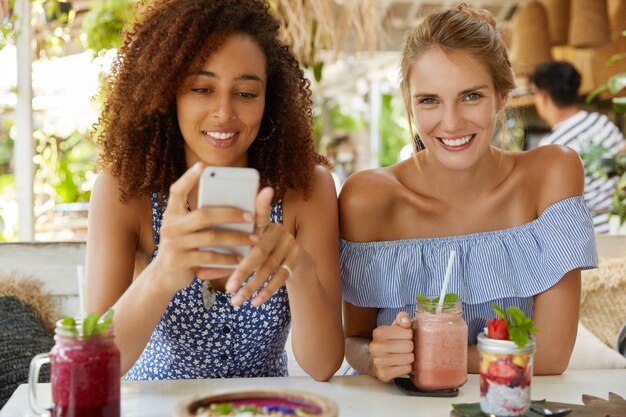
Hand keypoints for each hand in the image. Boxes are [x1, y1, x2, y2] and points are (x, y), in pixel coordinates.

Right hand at [153, 162, 255, 292]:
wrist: (163, 277)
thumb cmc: (182, 248)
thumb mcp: (186, 229)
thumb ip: (201, 218)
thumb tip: (235, 207)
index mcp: (172, 213)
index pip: (178, 191)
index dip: (189, 178)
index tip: (202, 165)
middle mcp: (170, 226)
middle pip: (204, 214)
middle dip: (231, 214)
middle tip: (251, 216)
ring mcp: (174, 244)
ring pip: (211, 237)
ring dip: (236, 238)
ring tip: (253, 240)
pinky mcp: (180, 261)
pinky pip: (210, 257)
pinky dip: (228, 259)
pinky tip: (240, 260)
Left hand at [225, 187, 313, 306]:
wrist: (296, 266)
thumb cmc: (262, 257)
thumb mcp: (247, 252)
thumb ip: (227, 258)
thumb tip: (198, 271)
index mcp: (264, 224)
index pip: (260, 214)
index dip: (261, 203)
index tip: (264, 190)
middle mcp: (279, 230)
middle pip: (259, 250)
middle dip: (242, 270)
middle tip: (228, 287)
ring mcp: (291, 244)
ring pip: (269, 267)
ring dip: (252, 286)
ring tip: (237, 300)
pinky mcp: (299, 258)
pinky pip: (281, 277)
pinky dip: (266, 291)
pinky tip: (255, 302)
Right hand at [367, 311, 413, 381]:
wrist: (375, 360)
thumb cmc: (390, 341)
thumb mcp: (394, 327)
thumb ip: (402, 318)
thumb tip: (406, 322)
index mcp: (379, 332)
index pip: (407, 332)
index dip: (410, 335)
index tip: (405, 337)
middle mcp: (375, 346)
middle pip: (409, 346)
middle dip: (410, 347)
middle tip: (405, 348)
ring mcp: (378, 361)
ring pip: (408, 358)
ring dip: (409, 358)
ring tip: (403, 356)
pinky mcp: (383, 374)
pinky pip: (406, 369)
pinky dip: (407, 367)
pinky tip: (401, 364)